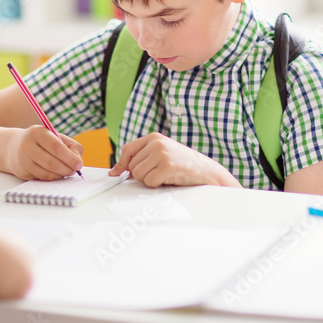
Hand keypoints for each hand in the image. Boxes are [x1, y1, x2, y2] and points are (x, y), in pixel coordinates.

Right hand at [5, 126, 82, 180]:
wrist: (14, 147)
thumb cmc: (42, 142)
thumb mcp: (55, 136)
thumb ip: (71, 146)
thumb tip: (78, 161)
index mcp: (38, 132)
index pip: (56, 147)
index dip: (70, 157)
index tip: (79, 164)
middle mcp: (28, 145)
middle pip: (52, 162)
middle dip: (67, 168)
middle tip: (75, 170)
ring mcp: (23, 160)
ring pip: (47, 172)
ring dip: (61, 174)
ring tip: (67, 171)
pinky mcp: (23, 171)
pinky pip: (42, 178)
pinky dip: (54, 178)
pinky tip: (58, 174)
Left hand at [109, 132, 239, 187]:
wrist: (206, 170)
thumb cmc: (182, 164)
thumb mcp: (161, 154)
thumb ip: (142, 157)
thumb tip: (117, 170)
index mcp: (154, 137)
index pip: (127, 149)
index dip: (120, 164)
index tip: (116, 173)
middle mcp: (156, 143)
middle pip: (132, 166)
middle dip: (141, 174)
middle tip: (158, 173)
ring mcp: (162, 154)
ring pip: (138, 175)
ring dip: (149, 180)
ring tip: (164, 175)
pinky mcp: (167, 166)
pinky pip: (149, 181)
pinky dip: (156, 184)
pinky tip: (168, 179)